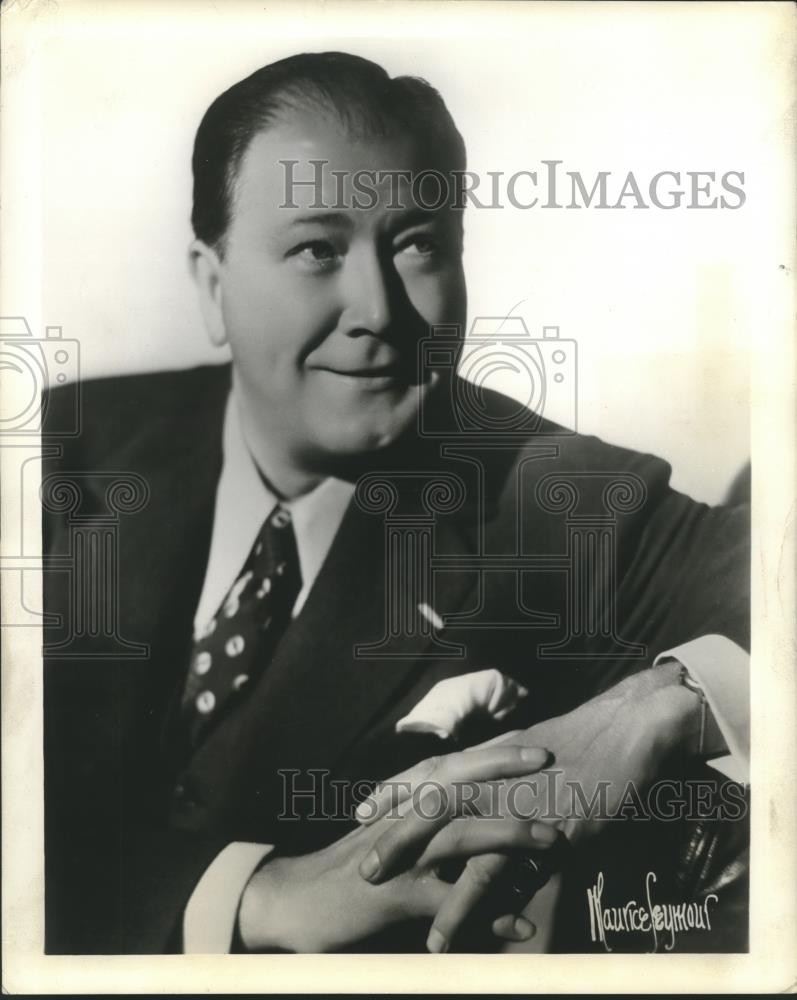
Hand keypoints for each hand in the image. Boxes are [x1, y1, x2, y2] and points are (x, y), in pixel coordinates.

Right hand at [238, 743, 553, 951]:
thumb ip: (423, 830)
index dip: (488, 753)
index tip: (529, 742)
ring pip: (458, 836)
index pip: (450, 767)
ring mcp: (399, 858)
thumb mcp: (388, 842)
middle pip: (456, 783)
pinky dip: (488, 915)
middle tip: (547, 758)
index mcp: (403, 805)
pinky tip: (521, 924)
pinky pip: (448, 903)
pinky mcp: (394, 898)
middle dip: (503, 768)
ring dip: (506, 835)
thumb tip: (464, 827)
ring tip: (550, 838)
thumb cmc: (345, 872)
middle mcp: (402, 821)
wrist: (290, 902)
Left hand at [356, 664, 701, 950]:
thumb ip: (505, 768)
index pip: (432, 771)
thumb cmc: (586, 739)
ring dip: (413, 862)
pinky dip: (463, 904)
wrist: (627, 730)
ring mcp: (512, 802)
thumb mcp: (536, 748)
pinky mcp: (536, 832)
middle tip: (362, 859)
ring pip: (449, 833)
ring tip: (380, 889)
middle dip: (391, 828)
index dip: (396, 789)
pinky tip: (444, 932)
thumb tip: (486, 780)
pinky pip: (492, 874)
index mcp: (491, 757)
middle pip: (428, 799)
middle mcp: (492, 775)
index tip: (364, 806)